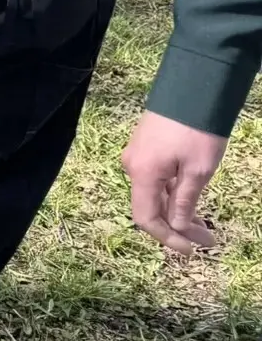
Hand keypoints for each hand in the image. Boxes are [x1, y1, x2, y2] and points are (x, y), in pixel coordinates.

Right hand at [122, 109, 226, 253]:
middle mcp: (132, 168)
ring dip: (176, 212)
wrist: (191, 88)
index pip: (147, 219)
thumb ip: (185, 201)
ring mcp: (136, 157)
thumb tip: (178, 228)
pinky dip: (172, 195)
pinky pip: (155, 181)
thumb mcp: (198, 170)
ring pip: (154, 195)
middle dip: (177, 228)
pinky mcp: (144, 148)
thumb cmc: (196, 130)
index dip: (168, 238)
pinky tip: (190, 199)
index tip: (191, 251)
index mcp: (142, 175)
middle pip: (150, 208)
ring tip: (204, 223)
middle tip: (207, 239)